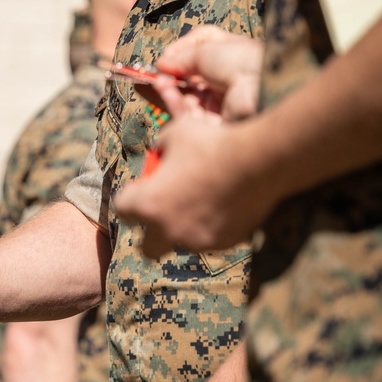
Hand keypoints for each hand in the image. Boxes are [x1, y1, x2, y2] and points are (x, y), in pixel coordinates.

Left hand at [113, 116, 273, 256]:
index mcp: (149, 204)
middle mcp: (169, 229)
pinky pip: (209, 239)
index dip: (130, 196)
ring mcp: (198, 240)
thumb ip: (161, 147)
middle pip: (147, 247)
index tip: (142, 186)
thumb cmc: (212, 143)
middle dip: (151, 232)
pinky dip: (210, 227)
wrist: (259, 160)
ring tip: (198, 201)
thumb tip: (161, 152)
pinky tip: (222, 204)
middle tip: (162, 211)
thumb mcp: (176, 133)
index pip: (122, 209)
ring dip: (183, 227)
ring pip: (181, 242)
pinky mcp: (224, 242)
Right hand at [155, 26, 263, 122]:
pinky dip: (176, 104)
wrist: (258, 85)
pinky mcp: (215, 125)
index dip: (181, 56)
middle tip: (157, 75)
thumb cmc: (239, 59)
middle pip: (192, 83)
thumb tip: (161, 64)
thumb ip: (180, 58)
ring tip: (160, 83)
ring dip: (172, 92)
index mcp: (229, 60)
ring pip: (189, 101)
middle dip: (173, 78)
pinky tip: (166, 92)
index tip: (166, 57)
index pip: (200, 58)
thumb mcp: (204, 49)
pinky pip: (191, 117)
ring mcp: (221, 105)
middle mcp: (226, 83)